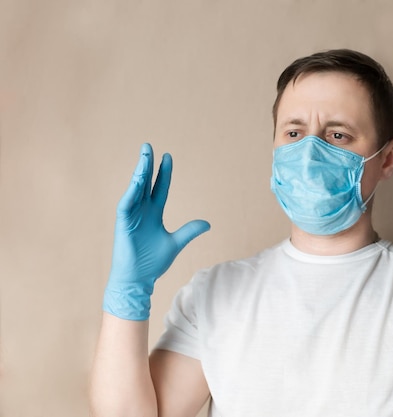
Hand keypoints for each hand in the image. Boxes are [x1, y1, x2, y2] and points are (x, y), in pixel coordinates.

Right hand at [103, 143, 209, 320]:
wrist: (138, 280)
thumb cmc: (153, 263)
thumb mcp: (175, 243)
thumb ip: (189, 231)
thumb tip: (207, 223)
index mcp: (154, 214)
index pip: (160, 188)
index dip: (164, 173)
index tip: (168, 157)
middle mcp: (142, 211)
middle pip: (145, 183)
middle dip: (147, 165)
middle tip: (149, 147)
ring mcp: (132, 216)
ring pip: (135, 189)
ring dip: (139, 172)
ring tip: (144, 156)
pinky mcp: (123, 224)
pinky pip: (126, 204)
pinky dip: (131, 191)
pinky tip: (137, 179)